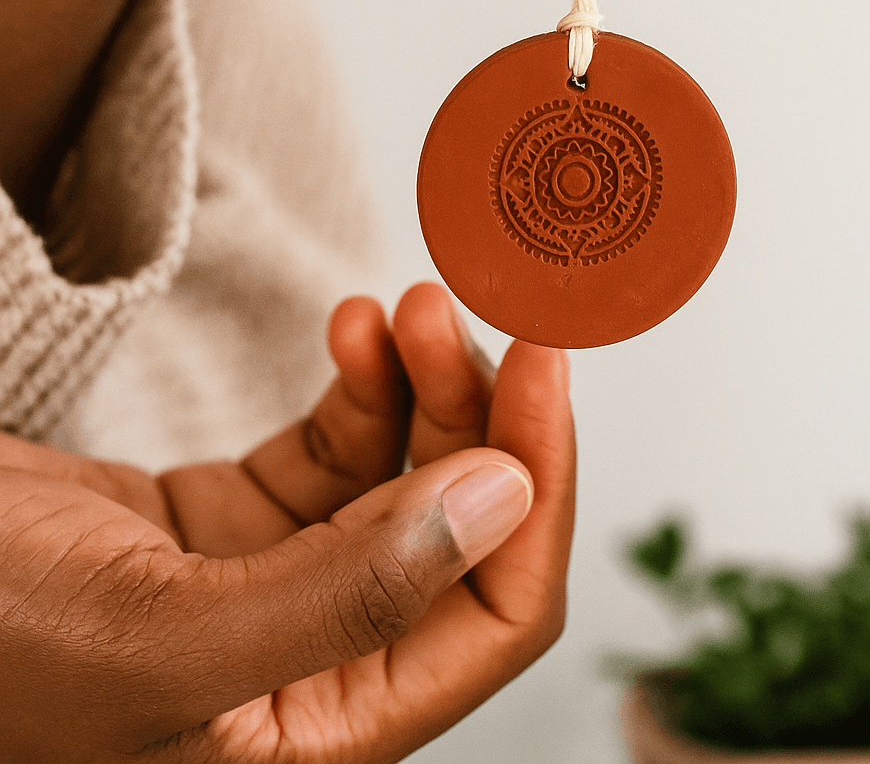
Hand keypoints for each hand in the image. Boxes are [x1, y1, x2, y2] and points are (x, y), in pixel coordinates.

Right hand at [0, 284, 574, 762]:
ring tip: (404, 308)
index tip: (546, 371)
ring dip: (420, 384)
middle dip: (475, 416)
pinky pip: (335, 447)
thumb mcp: (165, 642)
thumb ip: (351, 593)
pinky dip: (359, 383)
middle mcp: (309, 671)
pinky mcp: (228, 525)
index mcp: (312, 741)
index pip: (489, 621)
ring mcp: (271, 589)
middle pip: (455, 532)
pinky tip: (356, 331)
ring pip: (402, 478)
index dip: (537, 492)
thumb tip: (505, 502)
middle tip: (452, 310)